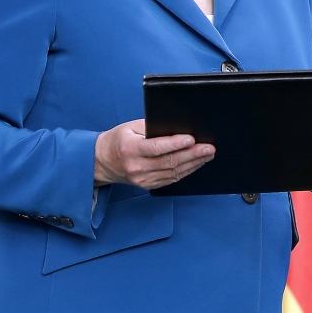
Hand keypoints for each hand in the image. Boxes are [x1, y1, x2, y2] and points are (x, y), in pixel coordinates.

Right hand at [94, 119, 214, 189]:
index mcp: (130, 149)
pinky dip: (185, 171)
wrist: (102, 161)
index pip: (156, 147)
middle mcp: (136, 166)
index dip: (175, 144)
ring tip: (207, 154)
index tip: (192, 139)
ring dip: (193, 163)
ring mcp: (143, 179)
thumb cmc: (117, 140)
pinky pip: (171, 179)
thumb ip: (150, 127)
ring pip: (173, 172)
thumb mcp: (129, 127)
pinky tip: (195, 164)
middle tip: (209, 147)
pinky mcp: (148, 185)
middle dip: (192, 154)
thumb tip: (176, 127)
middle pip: (169, 161)